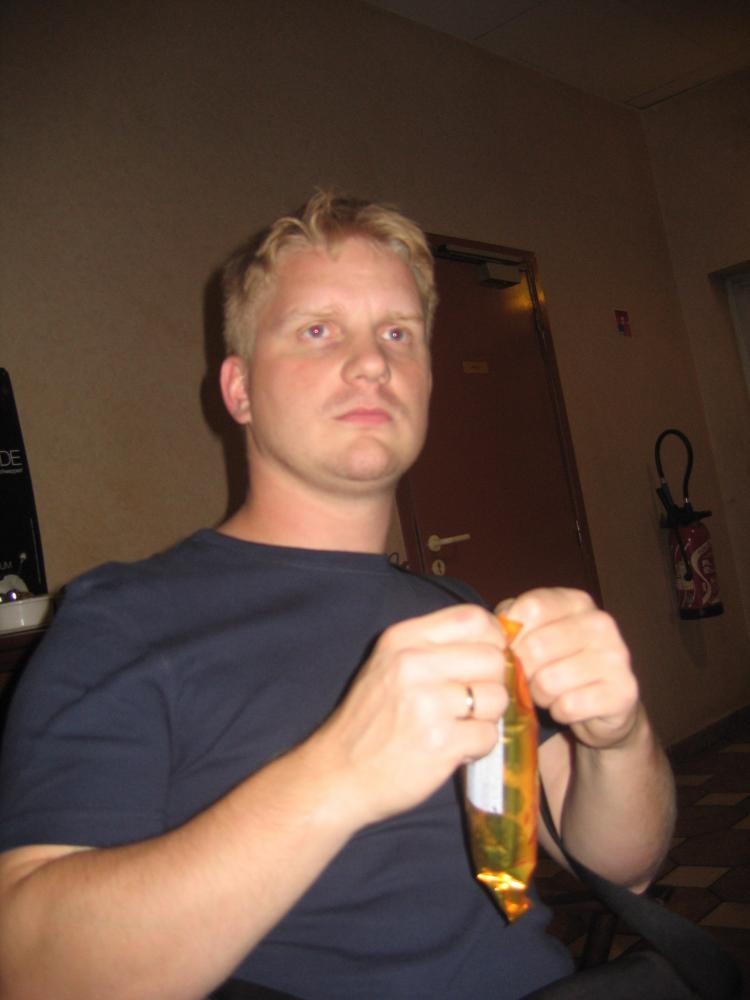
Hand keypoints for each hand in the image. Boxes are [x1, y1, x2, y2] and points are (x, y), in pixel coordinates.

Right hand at [312, 604, 508, 826]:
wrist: (338, 774)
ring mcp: (428, 704)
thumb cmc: (371, 719)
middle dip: (492, 683)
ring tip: (459, 726)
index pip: (473, 618)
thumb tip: (499, 642)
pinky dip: (478, 746)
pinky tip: (453, 748)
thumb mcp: (388, 664)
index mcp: (402, 639)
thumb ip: (435, 647)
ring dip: (486, 717)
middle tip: (471, 702)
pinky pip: (489, 735)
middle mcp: (413, 664)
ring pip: (497, 698)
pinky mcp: (441, 742)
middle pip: (493, 658)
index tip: (485, 661)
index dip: (492, 639)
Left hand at [495, 589, 639, 750]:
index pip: (530, 609)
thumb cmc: (557, 663)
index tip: (513, 649)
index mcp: (576, 601)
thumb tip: (496, 630)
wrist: (602, 704)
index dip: (512, 635)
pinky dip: (560, 712)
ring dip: (540, 695)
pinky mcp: (622, 692)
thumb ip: (510, 623)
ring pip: (548, 681)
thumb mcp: (532, 634)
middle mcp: (600, 623)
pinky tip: (568, 706)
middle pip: (535, 647)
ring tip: (549, 692)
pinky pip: (568, 706)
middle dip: (523, 671)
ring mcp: (616, 656)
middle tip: (530, 678)